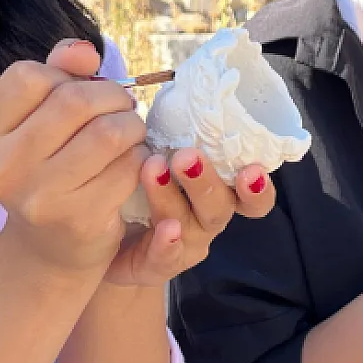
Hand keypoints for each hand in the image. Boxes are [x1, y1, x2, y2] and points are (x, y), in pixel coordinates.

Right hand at [0, 39, 148, 272]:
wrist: (52, 248)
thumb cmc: (49, 169)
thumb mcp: (40, 121)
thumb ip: (58, 74)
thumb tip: (85, 52)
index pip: (27, 76)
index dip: (65, 75)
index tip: (83, 89)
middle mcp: (3, 168)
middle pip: (73, 101)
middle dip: (112, 97)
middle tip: (123, 107)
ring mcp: (39, 197)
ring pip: (108, 133)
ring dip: (132, 126)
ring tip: (131, 133)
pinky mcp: (79, 219)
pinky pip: (128, 168)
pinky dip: (140, 159)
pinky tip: (132, 165)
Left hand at [104, 146, 276, 286]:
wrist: (104, 238)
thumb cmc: (142, 189)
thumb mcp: (163, 158)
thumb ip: (177, 136)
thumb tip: (188, 96)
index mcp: (217, 195)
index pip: (252, 197)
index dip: (259, 188)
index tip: (254, 169)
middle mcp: (207, 221)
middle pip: (220, 207)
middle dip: (207, 181)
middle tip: (187, 156)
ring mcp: (185, 246)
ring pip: (189, 226)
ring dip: (174, 197)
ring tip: (153, 168)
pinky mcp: (155, 266)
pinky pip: (165, 259)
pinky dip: (167, 244)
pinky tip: (164, 229)